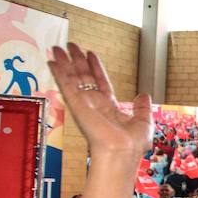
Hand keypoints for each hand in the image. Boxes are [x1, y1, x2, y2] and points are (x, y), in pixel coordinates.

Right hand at [46, 43, 152, 159]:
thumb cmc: (132, 144)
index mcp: (109, 107)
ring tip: (58, 47)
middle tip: (70, 45)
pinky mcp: (76, 105)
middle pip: (83, 77)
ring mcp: (84, 104)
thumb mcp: (143, 121)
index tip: (91, 54)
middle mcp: (94, 104)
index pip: (100, 82)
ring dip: (64, 62)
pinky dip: (58, 73)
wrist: (122, 151)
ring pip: (72, 78)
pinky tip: (52, 62)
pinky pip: (66, 85)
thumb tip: (144, 95)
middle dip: (77, 60)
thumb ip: (142, 107)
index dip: (95, 67)